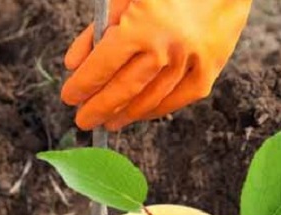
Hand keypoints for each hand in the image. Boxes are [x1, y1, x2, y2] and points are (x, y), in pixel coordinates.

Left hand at [62, 0, 251, 130]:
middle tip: (83, 120)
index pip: (102, 67)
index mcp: (142, 26)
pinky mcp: (210, 67)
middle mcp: (167, 48)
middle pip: (123, 90)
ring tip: (108, 122)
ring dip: (124, 114)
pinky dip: (155, 110)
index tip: (69, 97)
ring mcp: (191, 61)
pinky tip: (138, 114)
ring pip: (150, 99)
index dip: (82, 86)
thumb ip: (98, 28)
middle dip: (98, 108)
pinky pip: (178, 98)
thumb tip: (73, 64)